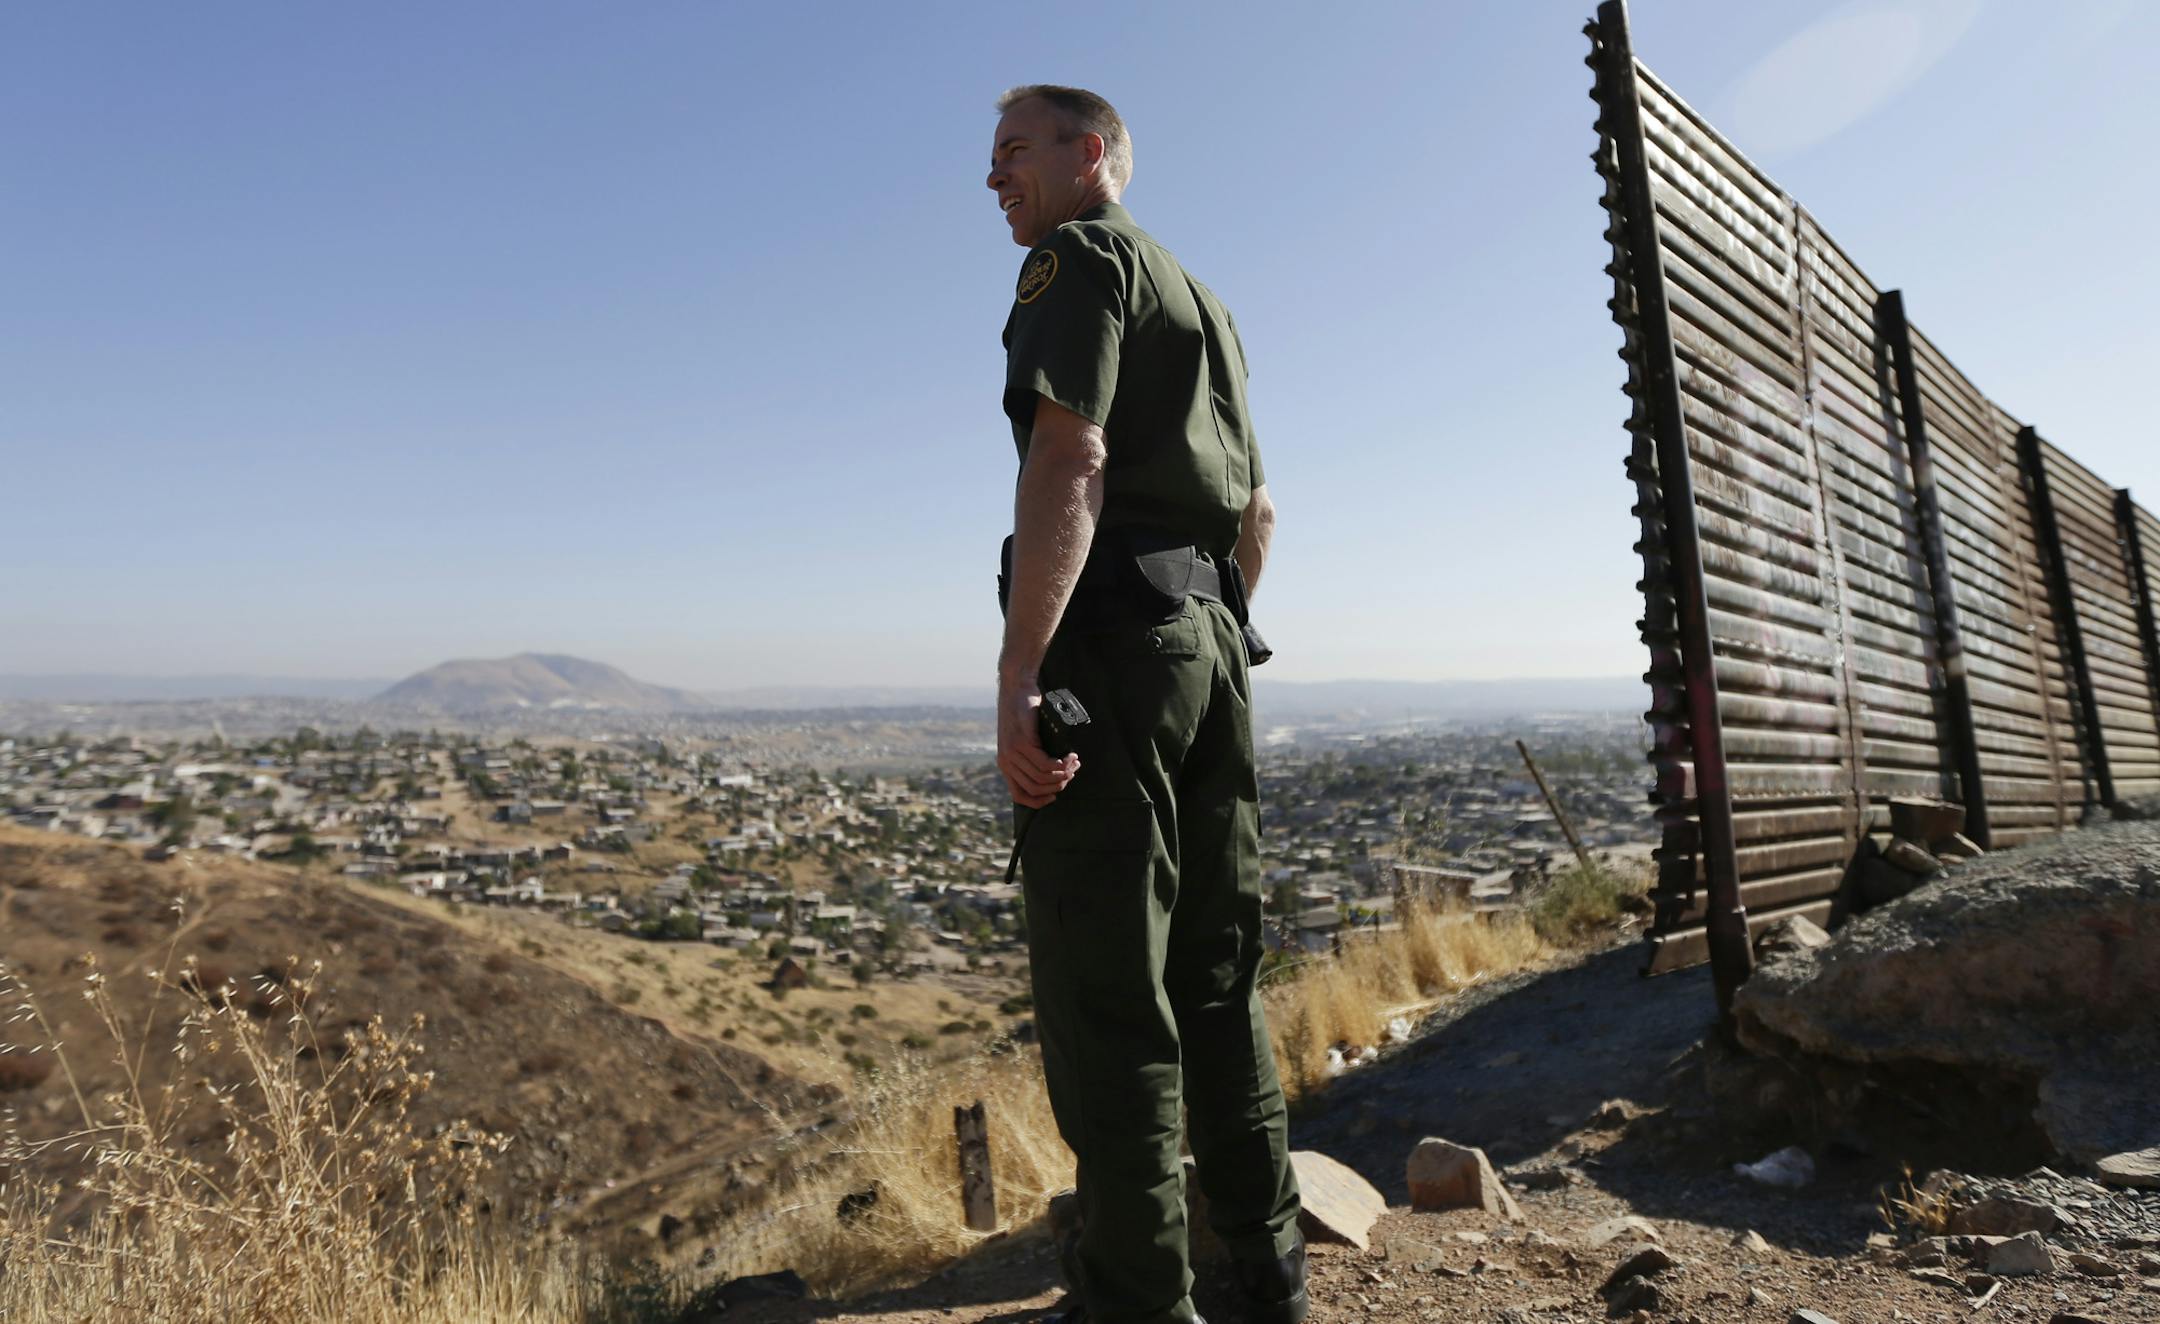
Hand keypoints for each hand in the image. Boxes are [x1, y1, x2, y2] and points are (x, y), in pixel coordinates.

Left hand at [998, 670, 1078, 807]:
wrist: (1016, 687)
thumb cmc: (1024, 712)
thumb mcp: (1023, 738)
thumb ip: (1030, 755)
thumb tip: (1052, 772)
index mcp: (1005, 765)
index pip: (1020, 796)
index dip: (1040, 801)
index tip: (1056, 794)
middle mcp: (1006, 762)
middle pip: (1036, 789)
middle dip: (1059, 784)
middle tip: (1073, 771)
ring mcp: (1013, 752)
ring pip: (1042, 777)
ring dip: (1063, 773)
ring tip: (1074, 761)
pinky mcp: (1023, 742)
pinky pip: (1044, 763)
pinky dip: (1061, 764)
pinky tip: (1069, 756)